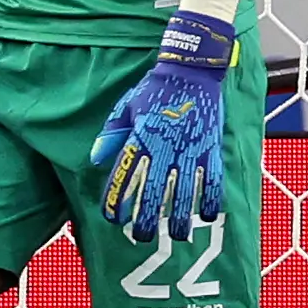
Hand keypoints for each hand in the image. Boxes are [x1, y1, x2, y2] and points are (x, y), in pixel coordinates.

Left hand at [90, 10, 235, 241]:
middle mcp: (163, 149)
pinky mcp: (211, 148)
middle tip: (141, 237)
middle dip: (146, 220)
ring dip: (179, 218)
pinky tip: (208, 215)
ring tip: (176, 235)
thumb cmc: (155, 88)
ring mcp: (189, 150)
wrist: (191, 70)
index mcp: (139, 139)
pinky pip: (212, 180)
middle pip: (152, 194)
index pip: (123, 179)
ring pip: (183, 193)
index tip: (113, 218)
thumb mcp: (125, 107)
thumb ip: (111, 135)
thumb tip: (95, 160)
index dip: (116, 202)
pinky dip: (211, 199)